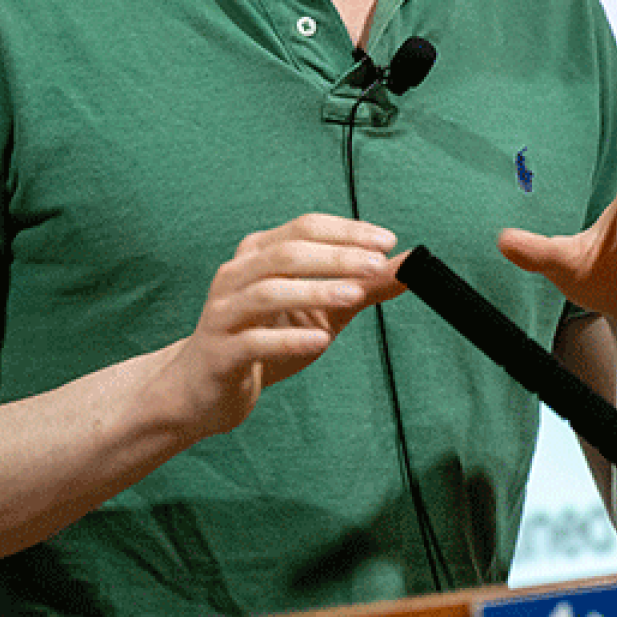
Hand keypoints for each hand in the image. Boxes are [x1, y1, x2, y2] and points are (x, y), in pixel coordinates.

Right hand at [168, 214, 403, 436]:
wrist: (204, 389)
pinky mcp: (218, 352)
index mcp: (259, 252)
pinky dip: (288, 339)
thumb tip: (412, 265)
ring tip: (353, 295)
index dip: (347, 231)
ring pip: (268, 291)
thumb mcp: (321, 309)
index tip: (387, 242)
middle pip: (288, 253)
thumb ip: (363, 286)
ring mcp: (223, 313)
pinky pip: (253, 341)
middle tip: (377, 264)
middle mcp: (236, 275)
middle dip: (337, 256)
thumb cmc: (266, 338)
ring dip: (314, 290)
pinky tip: (319, 341)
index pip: (305, 227)